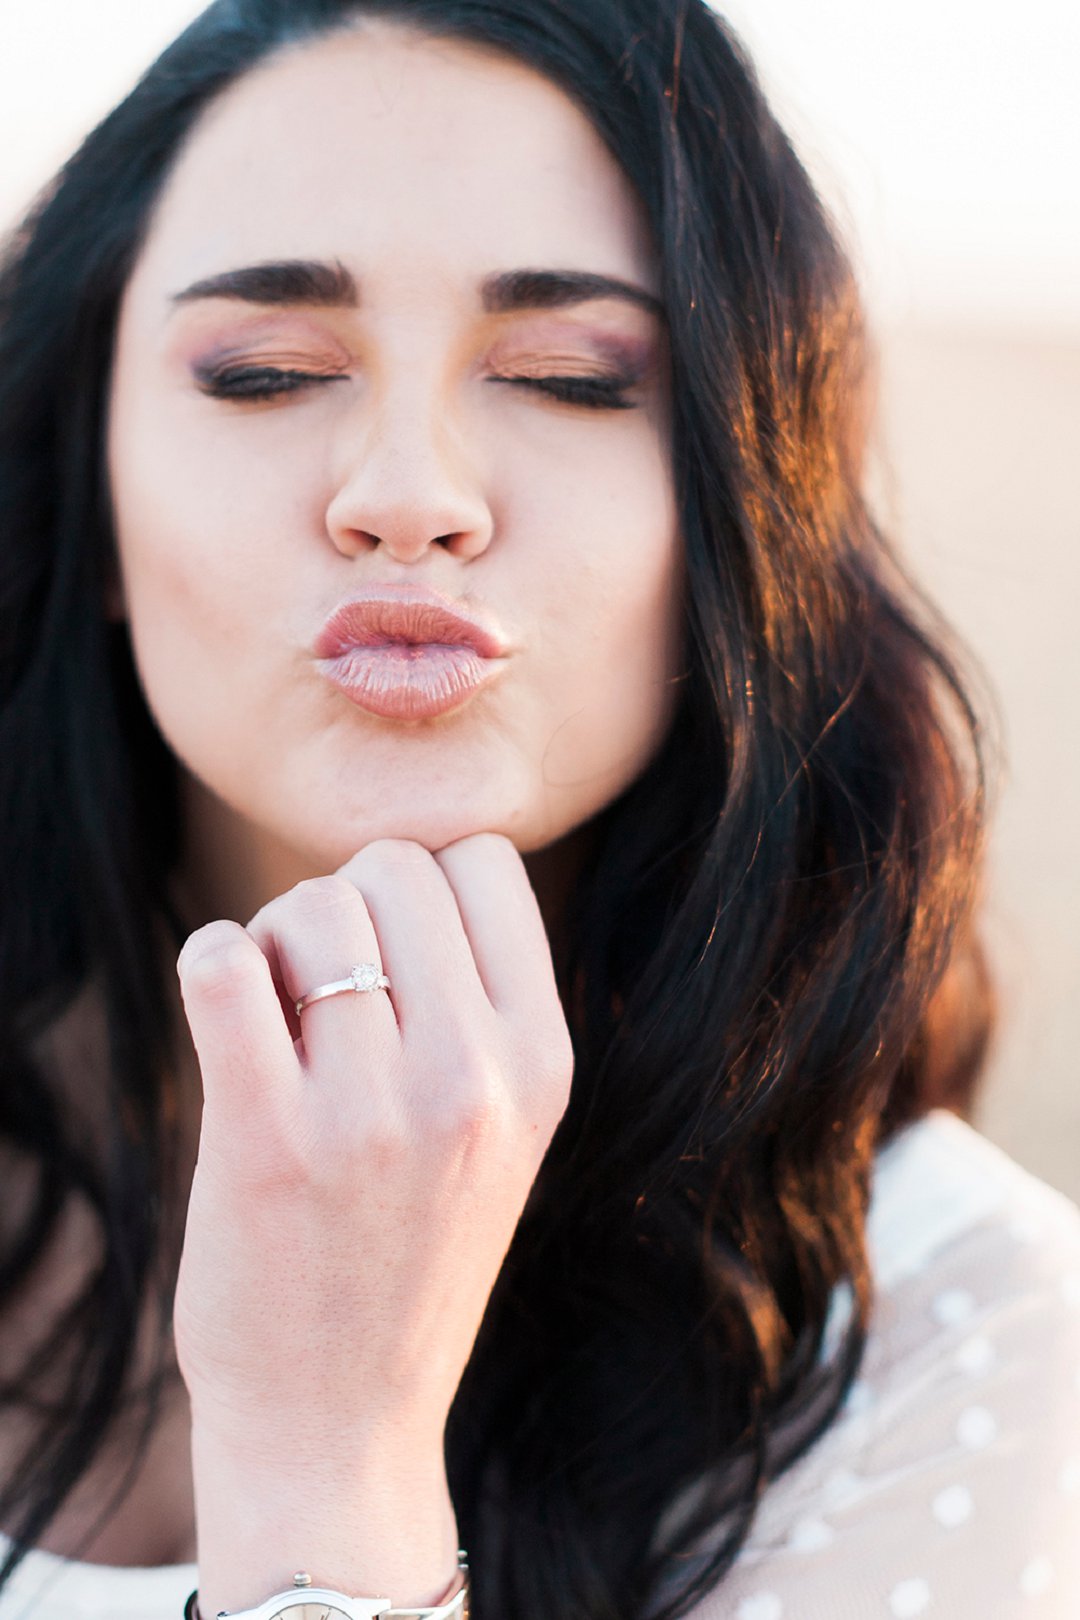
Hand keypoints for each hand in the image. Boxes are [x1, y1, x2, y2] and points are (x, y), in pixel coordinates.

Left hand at [172, 832, 572, 1464]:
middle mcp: (474, 1078)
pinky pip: (223, 967)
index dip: (425, 886)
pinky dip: (212, 961)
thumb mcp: (504, 1128)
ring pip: (309, 905)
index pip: (486, 860)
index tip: (396, 956)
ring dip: (276, 943)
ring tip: (280, 1025)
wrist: (341, 1418)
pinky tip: (225, 1007)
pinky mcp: (265, 1142)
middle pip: (393, 866)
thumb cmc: (411, 1252)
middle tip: (325, 993)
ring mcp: (372, 1113)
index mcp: (543, 1061)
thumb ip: (479, 1001)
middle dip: (346, 903)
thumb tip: (400, 864)